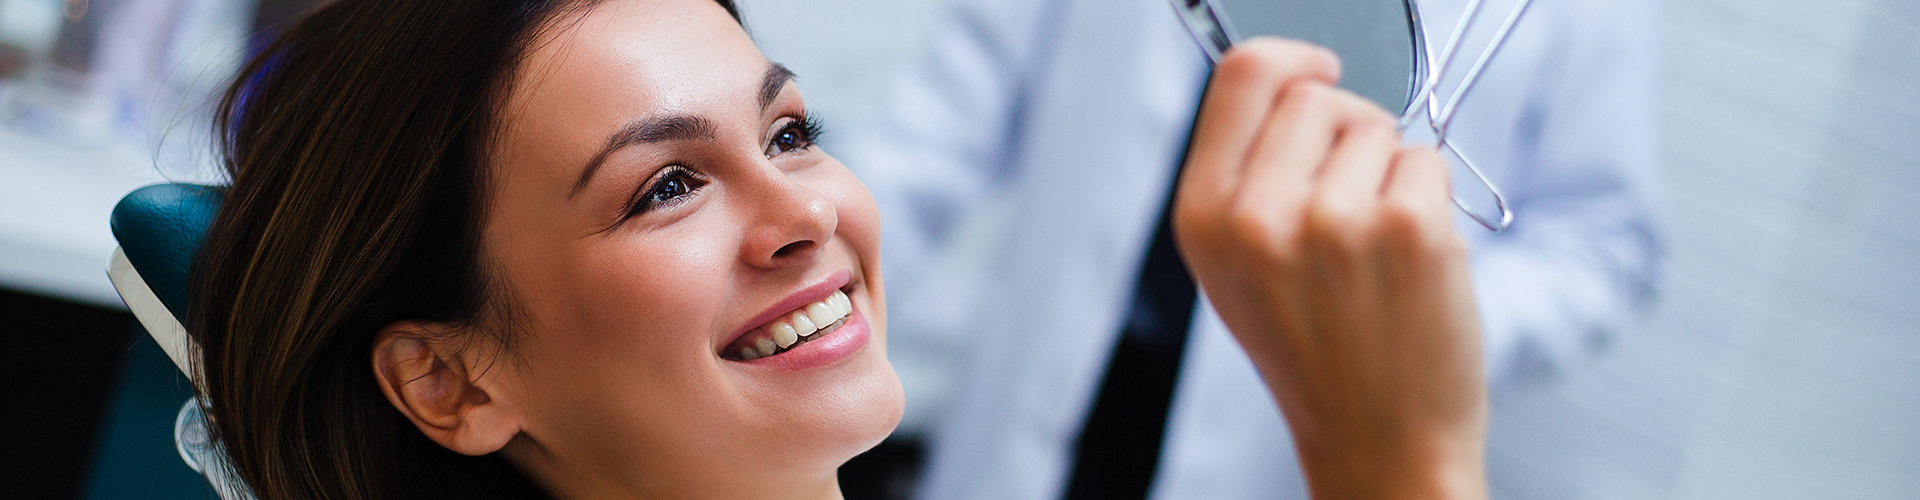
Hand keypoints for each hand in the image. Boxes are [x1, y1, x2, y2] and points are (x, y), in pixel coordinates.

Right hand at [1171, 39, 1488, 499]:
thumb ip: (1242, 174)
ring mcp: (1334, 222)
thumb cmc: (1314, 353)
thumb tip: (1289, 83)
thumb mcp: (1235, 267)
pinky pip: (1425, 161)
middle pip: (1317, 93)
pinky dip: (1429, 200)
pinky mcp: (1409, 230)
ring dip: (1387, 173)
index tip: (1321, 70)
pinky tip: (1409, 261)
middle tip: (1348, 203)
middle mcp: (1258, 218)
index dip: (1292, 59)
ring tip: (1373, 249)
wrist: (1377, 439)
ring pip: (1378, 127)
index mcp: (1203, 219)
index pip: (1244, 74)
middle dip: (1345, 131)